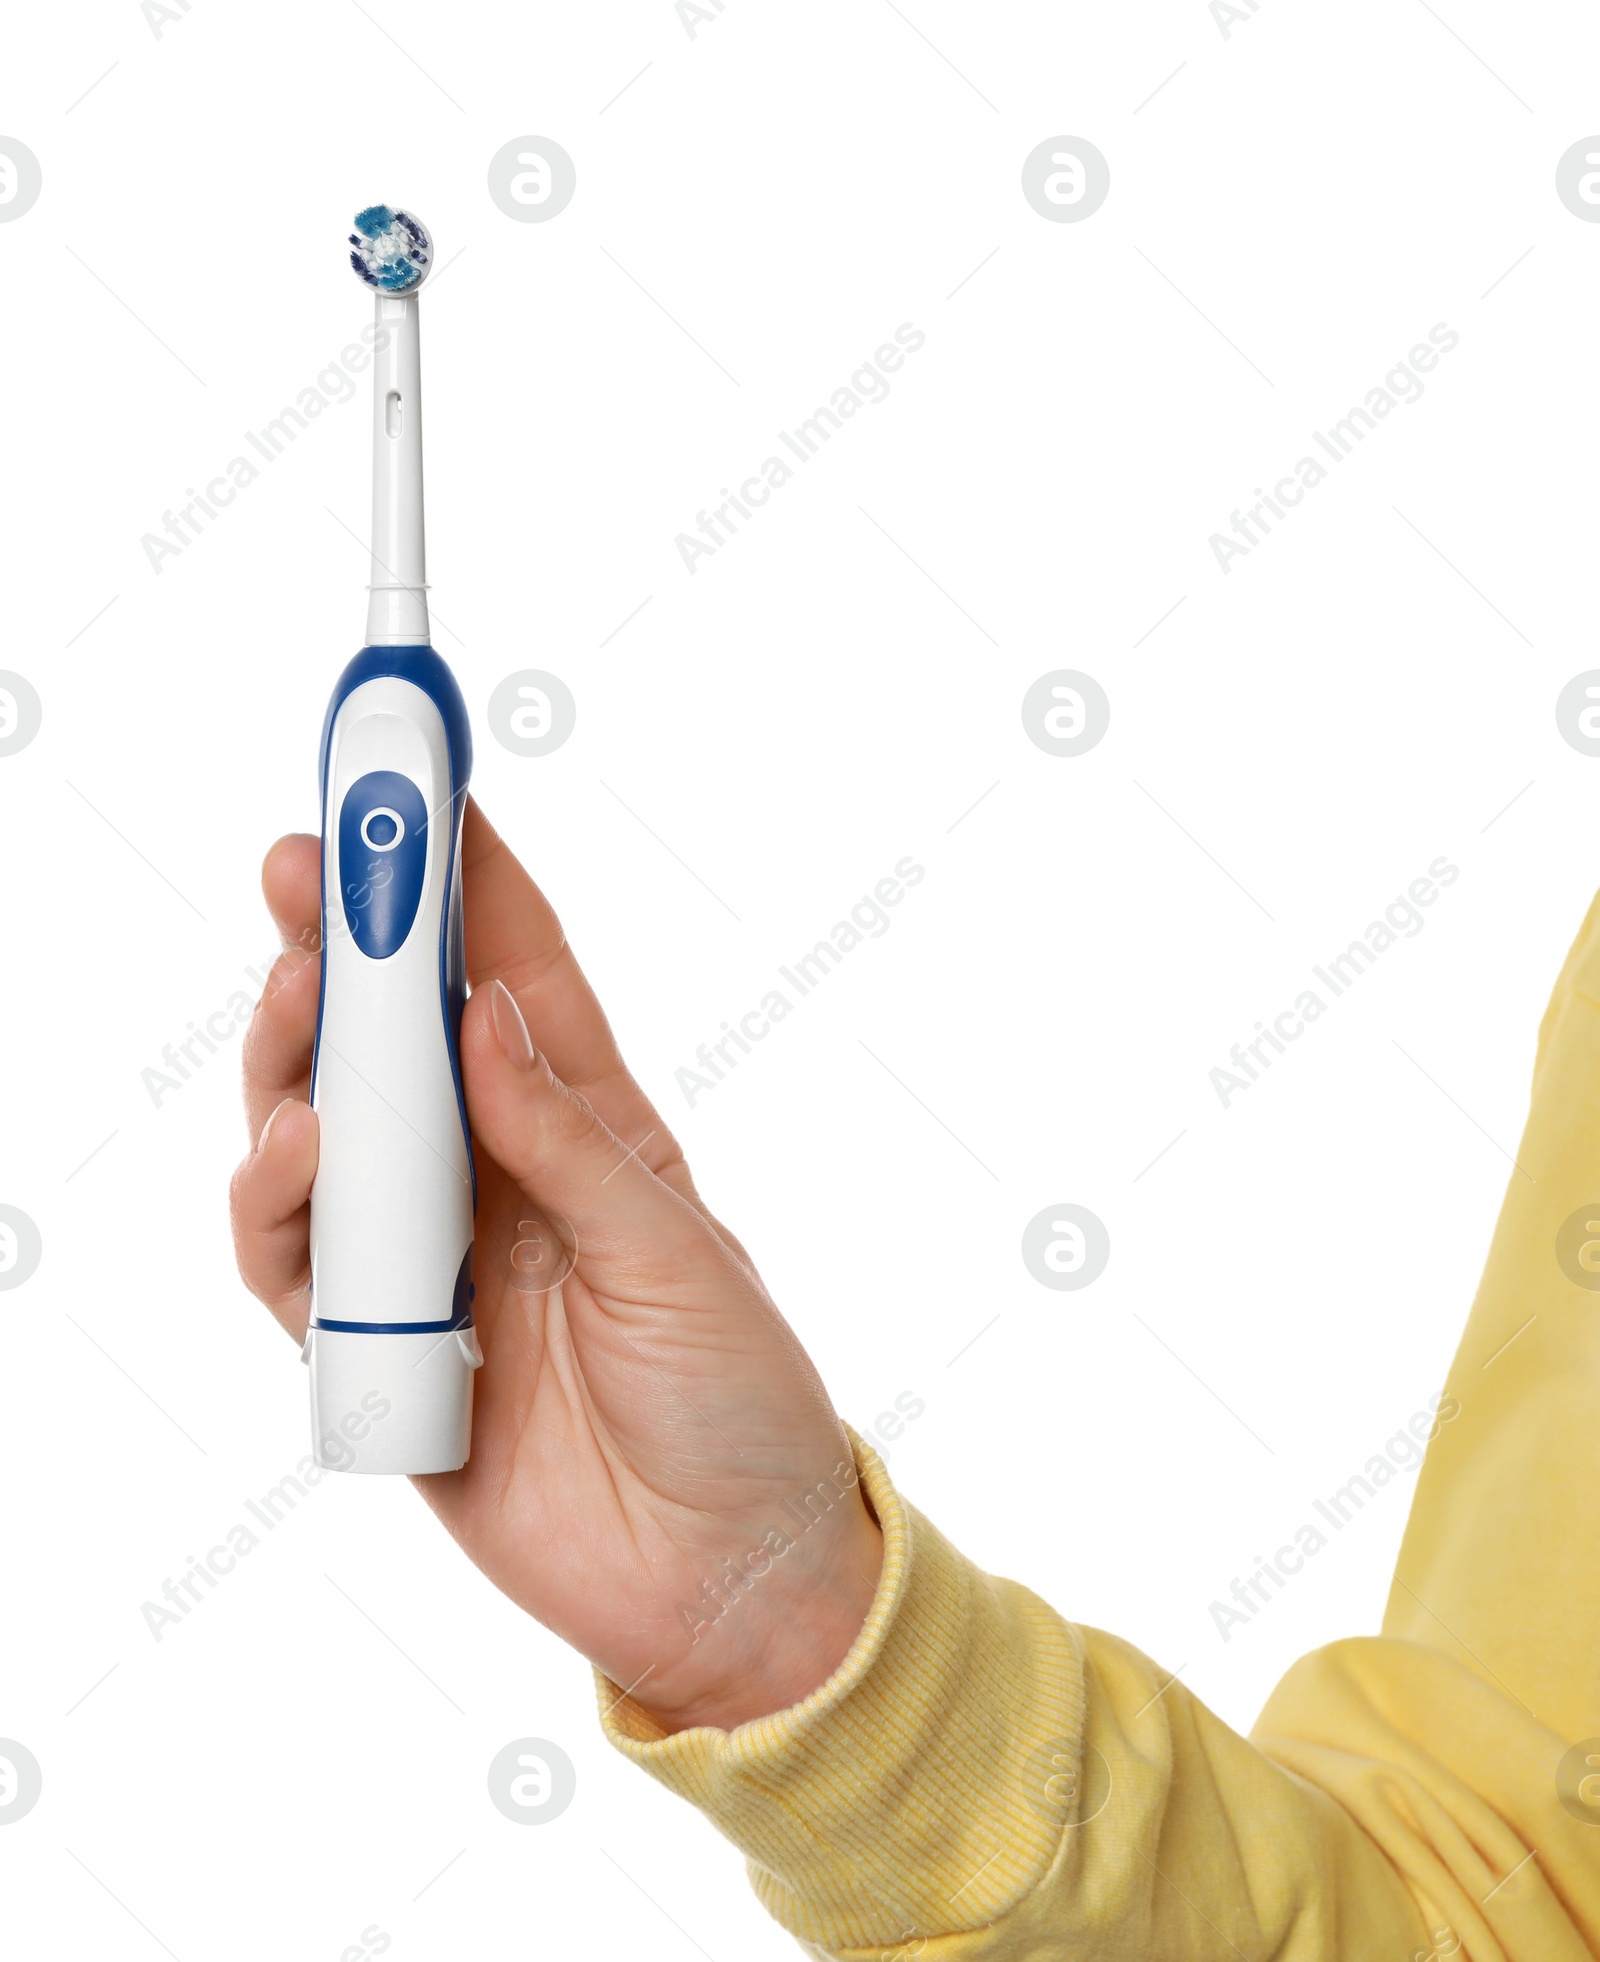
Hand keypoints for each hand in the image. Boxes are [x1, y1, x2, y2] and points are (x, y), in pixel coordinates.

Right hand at [229, 801, 882, 1731]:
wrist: (724, 1580)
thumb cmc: (736, 1401)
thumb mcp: (675, 1252)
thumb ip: (567, 1139)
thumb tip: (479, 1016)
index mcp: (589, 1124)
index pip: (511, 968)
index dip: (464, 869)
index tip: (418, 770)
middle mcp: (496, 1172)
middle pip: (393, 1033)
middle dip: (349, 940)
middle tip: (313, 864)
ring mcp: (429, 1256)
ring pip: (321, 1127)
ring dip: (298, 1056)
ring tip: (307, 1001)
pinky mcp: (377, 1349)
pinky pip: (294, 1258)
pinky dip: (281, 1201)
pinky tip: (304, 1153)